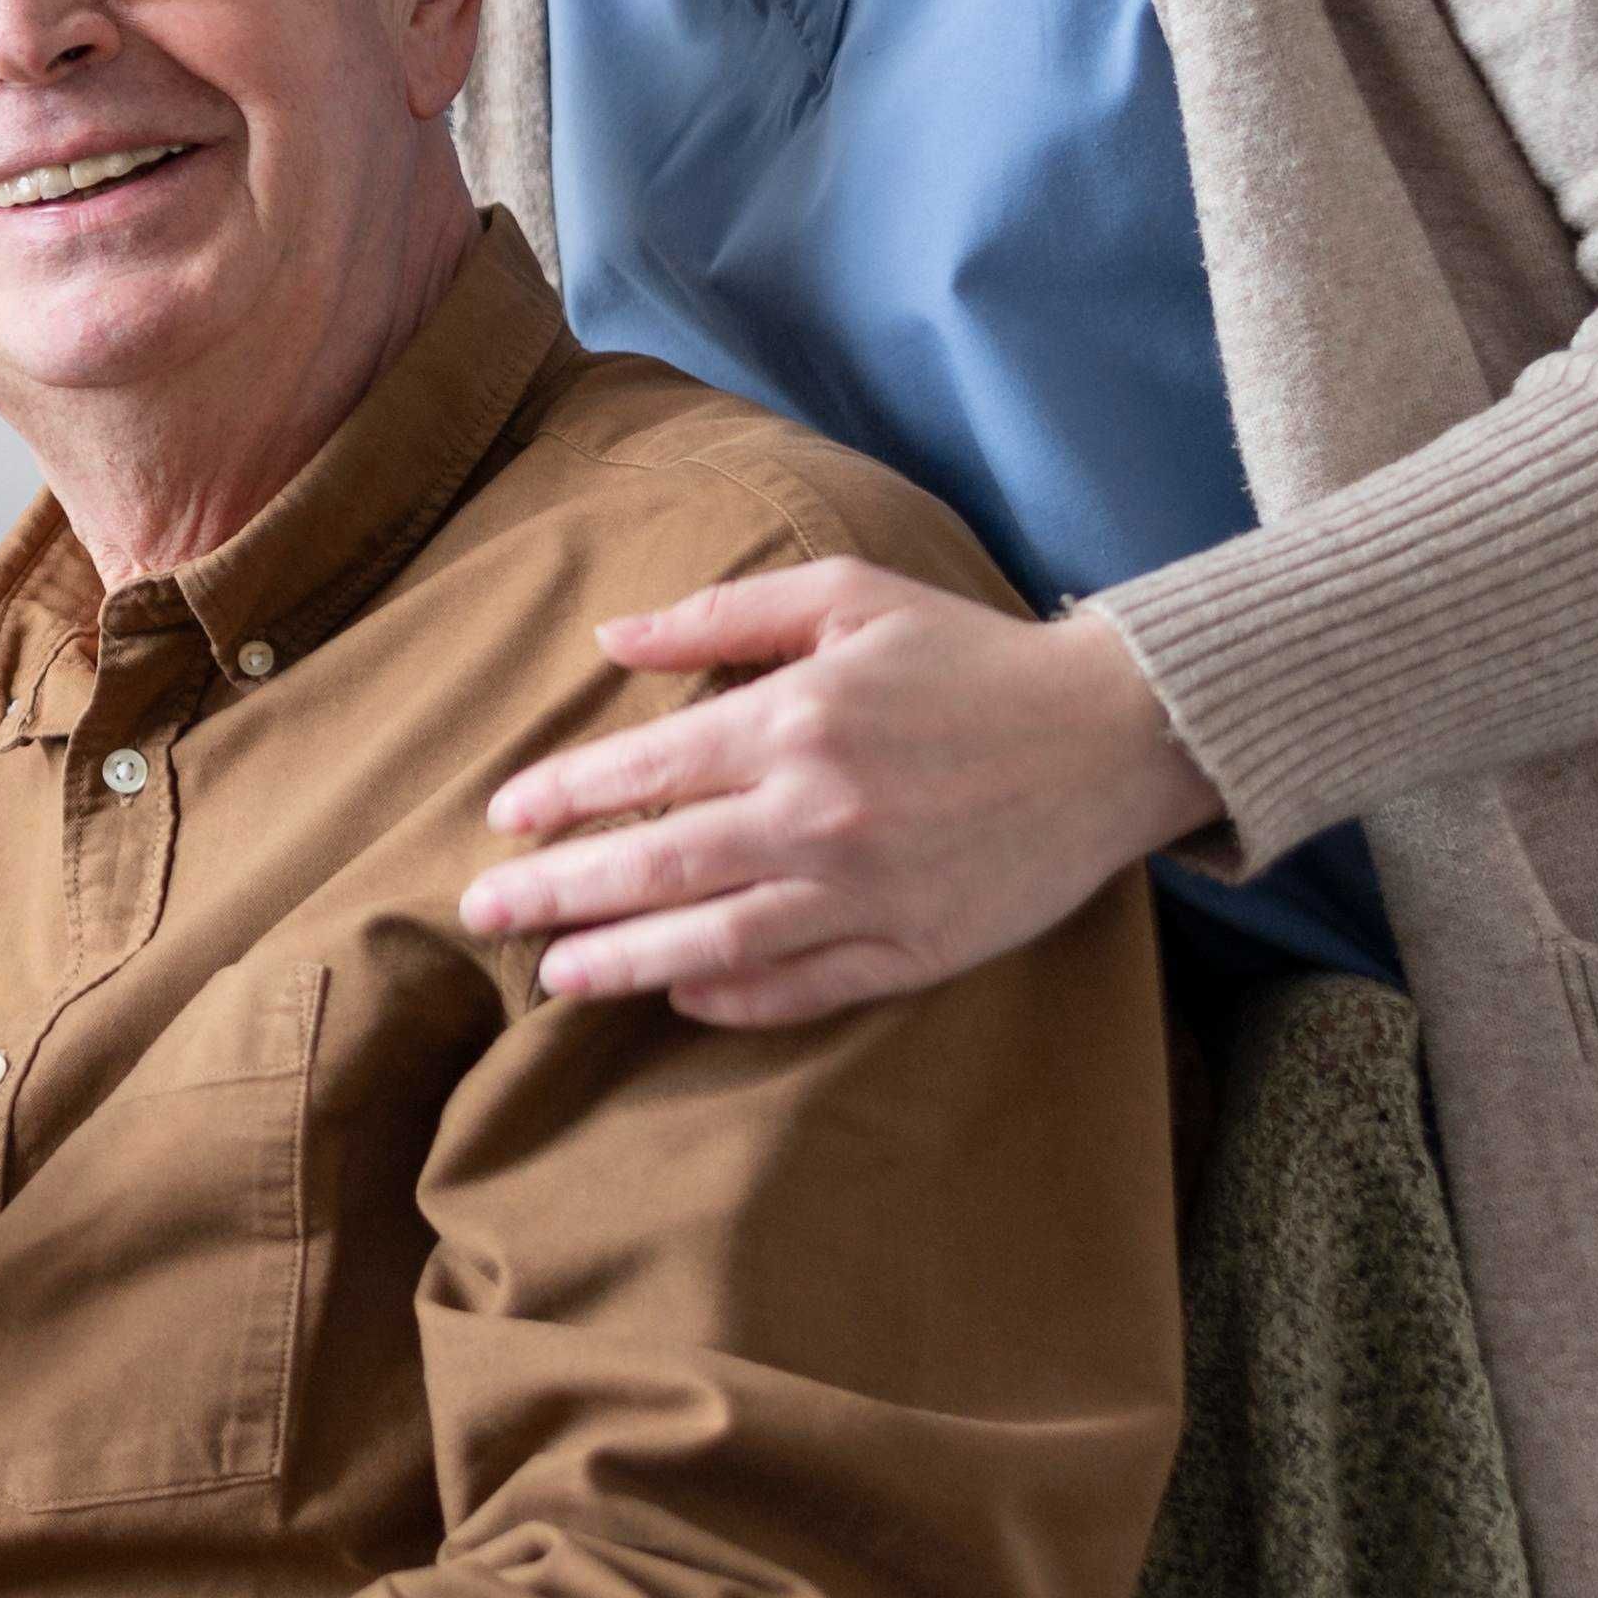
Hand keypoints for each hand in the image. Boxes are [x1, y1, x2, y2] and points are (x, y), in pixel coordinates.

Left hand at [464, 569, 1218, 1025]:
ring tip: (555, 975)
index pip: (644, 771)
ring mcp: (865, 893)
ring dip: (623, 962)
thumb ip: (723, 615)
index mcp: (794, 722)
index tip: (503, 819)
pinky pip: (800, 989)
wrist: (1115, 735)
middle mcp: (817, 815)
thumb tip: (610, 637)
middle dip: (558, 892)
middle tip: (483, 911)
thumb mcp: (849, 597)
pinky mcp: (914, 950)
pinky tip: (677, 996)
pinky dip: (730, 999)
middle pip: (656, 866)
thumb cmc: (970, 655)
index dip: (563, 797)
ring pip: (713, 942)